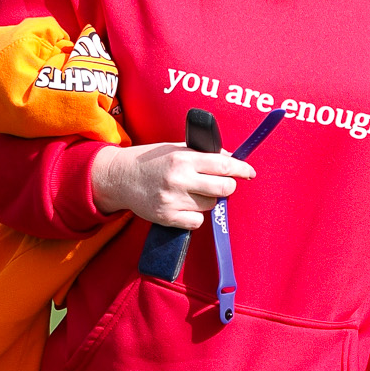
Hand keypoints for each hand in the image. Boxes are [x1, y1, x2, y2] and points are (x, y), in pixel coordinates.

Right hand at [91, 143, 255, 229]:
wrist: (119, 177)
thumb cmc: (150, 161)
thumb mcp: (175, 148)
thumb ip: (202, 154)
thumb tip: (231, 160)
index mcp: (183, 158)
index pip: (224, 165)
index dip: (242, 169)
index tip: (250, 172)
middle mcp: (179, 179)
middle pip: (224, 188)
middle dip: (227, 186)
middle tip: (221, 184)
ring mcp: (173, 200)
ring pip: (210, 205)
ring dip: (207, 200)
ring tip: (191, 192)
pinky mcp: (167, 217)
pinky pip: (197, 222)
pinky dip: (195, 216)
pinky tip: (183, 205)